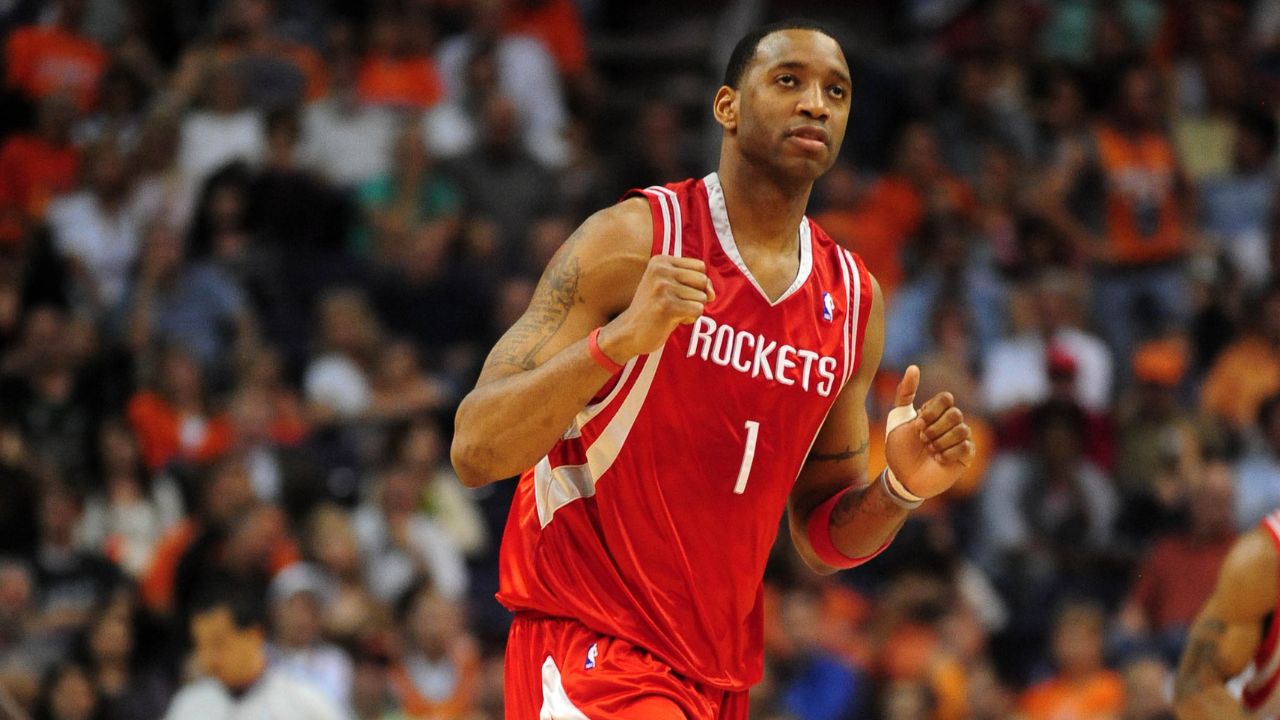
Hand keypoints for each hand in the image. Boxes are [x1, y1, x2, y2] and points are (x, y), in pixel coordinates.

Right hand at [598, 256, 714, 361]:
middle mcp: (661, 270)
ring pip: (702, 297)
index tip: (680, 293)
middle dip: (696, 296)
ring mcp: (663, 288)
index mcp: (660, 261)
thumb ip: (695, 282)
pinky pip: (698, 310)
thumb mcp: (671, 287)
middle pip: (703, 280)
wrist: (628, 332)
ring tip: (671, 312)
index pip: (700, 266)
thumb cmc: (654, 309)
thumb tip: (712, 293)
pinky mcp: (667, 306)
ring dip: (691, 309)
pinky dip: (690, 319)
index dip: (698, 283)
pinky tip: (673, 320)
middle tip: (675, 304)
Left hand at [884, 365, 974, 499]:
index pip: (946, 398)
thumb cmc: (899, 448)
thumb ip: (905, 393)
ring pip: (962, 430)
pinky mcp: (965, 456)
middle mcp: (950, 423)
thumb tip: (914, 367)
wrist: (902, 477)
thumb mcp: (898, 418)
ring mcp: (960, 439)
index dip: (932, 412)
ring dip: (940, 443)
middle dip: (934, 429)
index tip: (917, 425)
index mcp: (936, 412)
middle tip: (923, 440)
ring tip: (929, 451)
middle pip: (955, 414)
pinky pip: (966, 447)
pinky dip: (948, 454)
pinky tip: (938, 460)